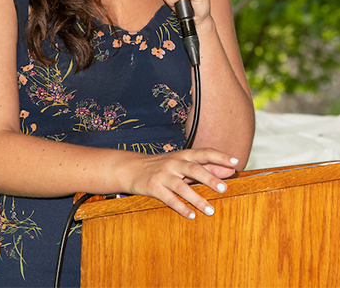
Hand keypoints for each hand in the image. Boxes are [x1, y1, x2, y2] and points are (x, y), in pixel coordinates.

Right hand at [122, 147, 237, 218]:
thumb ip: (206, 167)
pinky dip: (180, 207)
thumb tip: (229, 170)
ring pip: (181, 186)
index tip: (235, 162)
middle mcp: (174, 162)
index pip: (204, 153)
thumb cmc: (163, 166)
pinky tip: (191, 215)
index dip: (219, 157)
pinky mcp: (153, 187)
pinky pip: (168, 198)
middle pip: (193, 168)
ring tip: (210, 211)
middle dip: (209, 178)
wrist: (133, 168)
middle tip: (224, 188)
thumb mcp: (183, 163)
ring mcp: (163, 174)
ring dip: (196, 199)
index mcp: (183, 155)